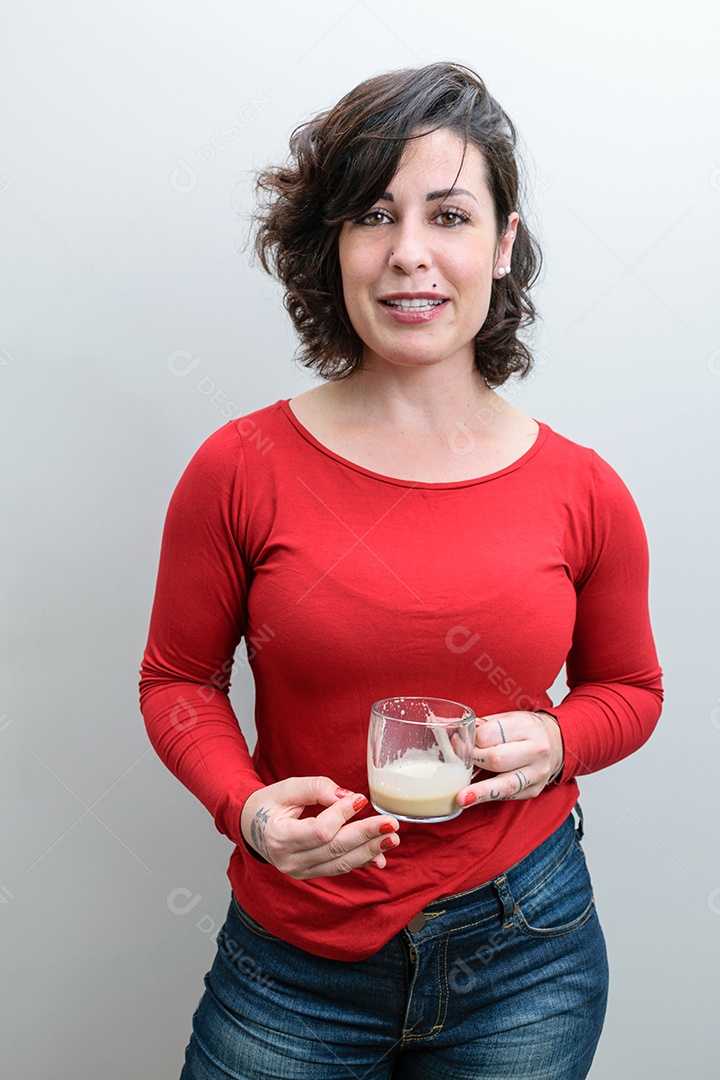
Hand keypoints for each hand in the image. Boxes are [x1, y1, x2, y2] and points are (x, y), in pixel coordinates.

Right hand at [240, 776, 399, 879]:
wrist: (251, 826)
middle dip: (365, 835)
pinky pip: (339, 868)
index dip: (342, 815)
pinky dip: (360, 860)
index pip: (319, 830)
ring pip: (340, 863)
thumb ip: (316, 788)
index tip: (361, 799)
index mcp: (279, 836)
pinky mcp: (310, 874)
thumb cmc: (269, 804)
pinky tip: (379, 854)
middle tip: (390, 823)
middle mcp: (289, 860)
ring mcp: (299, 871)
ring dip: (369, 850)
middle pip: (334, 849)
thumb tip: (346, 796)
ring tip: (391, 838)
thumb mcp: (288, 788)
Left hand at [457, 710, 563, 805]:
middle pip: (497, 759)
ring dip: (481, 792)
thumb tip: (447, 728)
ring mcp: (537, 772)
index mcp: (525, 726)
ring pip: (506, 784)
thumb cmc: (525, 729)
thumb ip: (479, 725)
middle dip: (475, 762)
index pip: (489, 735)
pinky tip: (478, 796)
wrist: (556, 741)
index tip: (459, 743)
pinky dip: (491, 795)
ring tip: (462, 798)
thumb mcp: (505, 718)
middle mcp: (535, 749)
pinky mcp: (534, 789)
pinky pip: (509, 795)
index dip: (471, 741)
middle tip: (462, 763)